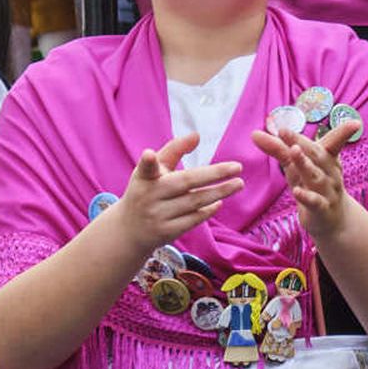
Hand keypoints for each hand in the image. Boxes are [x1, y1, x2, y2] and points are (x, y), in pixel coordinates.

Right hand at [112, 133, 243, 253]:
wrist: (129, 231)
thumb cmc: (145, 191)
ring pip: (195, 201)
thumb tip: (197, 135)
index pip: (145, 168)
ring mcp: (158, 216)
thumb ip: (173, 150)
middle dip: (214, 174)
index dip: (147, 161)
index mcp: (143, 178)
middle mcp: (149, 197)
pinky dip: (209, 209)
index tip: (148, 154)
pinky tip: (221, 200)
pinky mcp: (167, 232)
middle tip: (238, 167)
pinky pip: (194, 219)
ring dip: (220, 192)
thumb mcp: (152, 170)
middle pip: (186, 183)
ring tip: (238, 183)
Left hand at [252, 118, 359, 246]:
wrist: (330, 220)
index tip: (355, 123)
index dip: (343, 132)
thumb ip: (277, 149)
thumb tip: (254, 134)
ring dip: (305, 163)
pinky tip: (297, 191)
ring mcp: (328, 191)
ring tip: (294, 151)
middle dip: (301, 141)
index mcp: (327, 159)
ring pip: (316, 176)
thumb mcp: (295, 167)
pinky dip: (307, 196)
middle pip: (317, 155)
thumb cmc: (312, 185)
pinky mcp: (322, 210)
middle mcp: (330, 173)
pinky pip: (315, 202)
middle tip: (284, 130)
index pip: (334, 142)